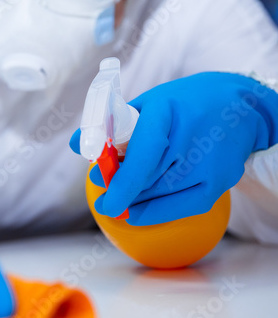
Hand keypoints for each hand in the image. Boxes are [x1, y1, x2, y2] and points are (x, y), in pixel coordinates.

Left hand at [71, 72, 277, 225]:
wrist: (239, 107)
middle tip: (106, 192)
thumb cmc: (183, 104)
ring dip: (135, 200)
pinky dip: (155, 213)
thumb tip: (78, 145)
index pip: (143, 155)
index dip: (122, 184)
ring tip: (123, 196)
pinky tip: (137, 213)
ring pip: (161, 195)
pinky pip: (182, 208)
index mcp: (167, 111)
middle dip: (121, 190)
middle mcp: (191, 138)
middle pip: (148, 180)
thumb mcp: (147, 104)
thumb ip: (112, 126)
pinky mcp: (220, 182)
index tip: (106, 202)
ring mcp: (209, 164)